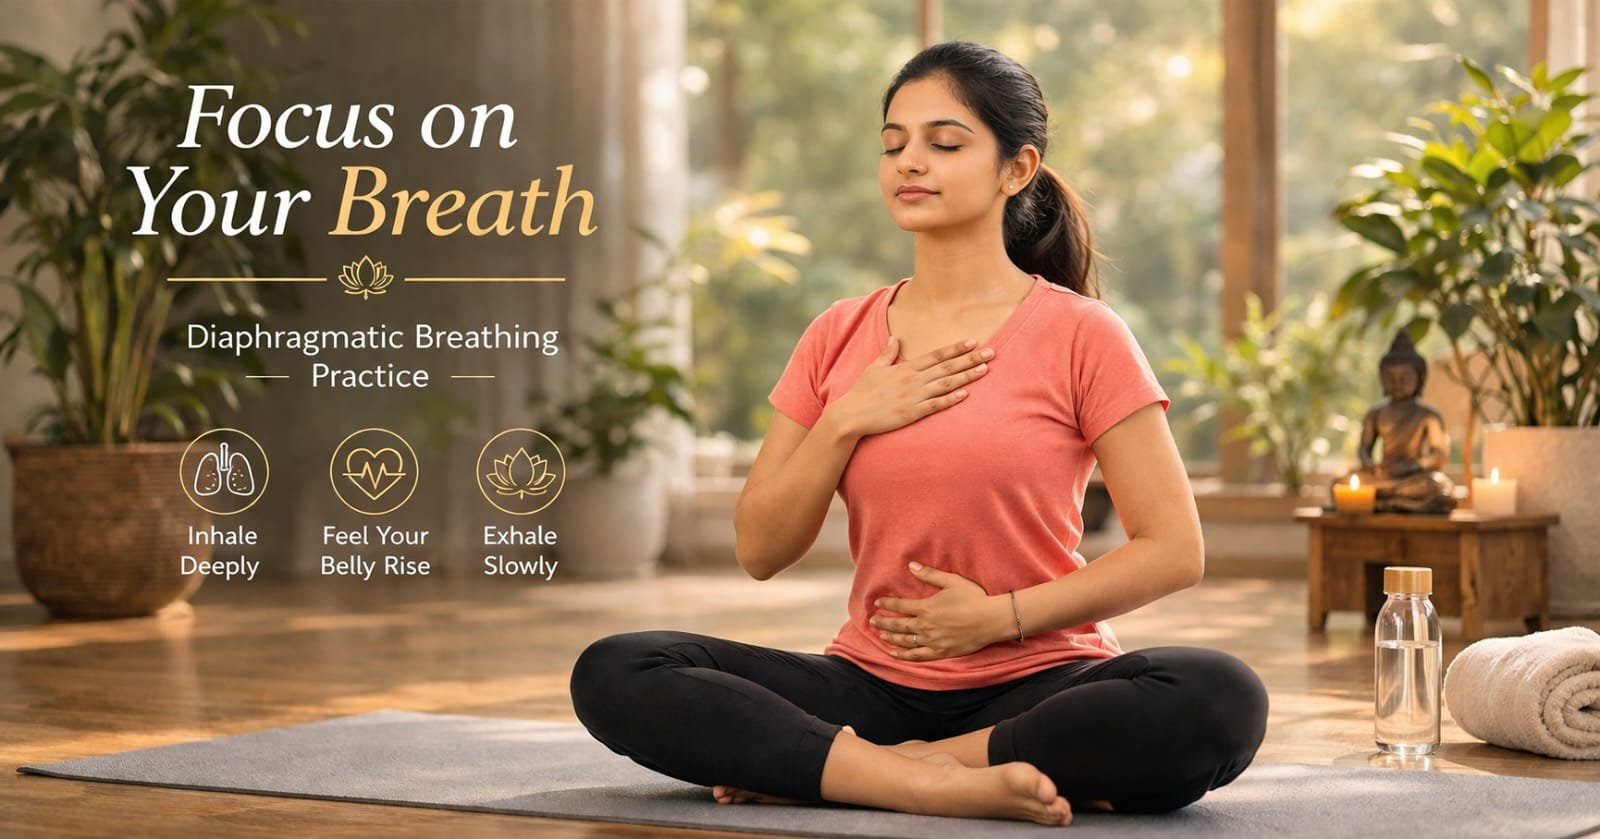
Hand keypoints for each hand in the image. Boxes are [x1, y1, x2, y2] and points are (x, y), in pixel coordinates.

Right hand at [826, 337, 993, 437]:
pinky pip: (936, 405)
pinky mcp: (912, 413)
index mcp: (905, 368)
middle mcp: (913, 380)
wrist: (851, 415)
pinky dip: (951, 399)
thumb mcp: (873, 368)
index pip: (936, 355)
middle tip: (991, 352)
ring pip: (946, 384)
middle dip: (970, 359)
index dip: (955, 348)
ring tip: (985, 369)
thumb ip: (887, 353)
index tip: (972, 341)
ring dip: (967, 376)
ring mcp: (913, 396)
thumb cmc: (861, 392)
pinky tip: (966, 394)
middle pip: (947, 367)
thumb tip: (895, 338)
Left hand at [870, 561, 1006, 660]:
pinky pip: (917, 656)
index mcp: (926, 608)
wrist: (991, 620)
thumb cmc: (973, 598)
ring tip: (881, 636)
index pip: (900, 606)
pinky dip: (903, 656)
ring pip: (905, 641)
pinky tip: (894, 655)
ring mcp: (932, 641)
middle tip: (873, 621)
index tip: (877, 603)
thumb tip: (911, 566)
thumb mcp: (952, 581)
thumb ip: (930, 575)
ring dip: (890, 638)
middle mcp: (925, 626)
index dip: (887, 604)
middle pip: (898, 625)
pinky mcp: (940, 653)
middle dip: (883, 623)